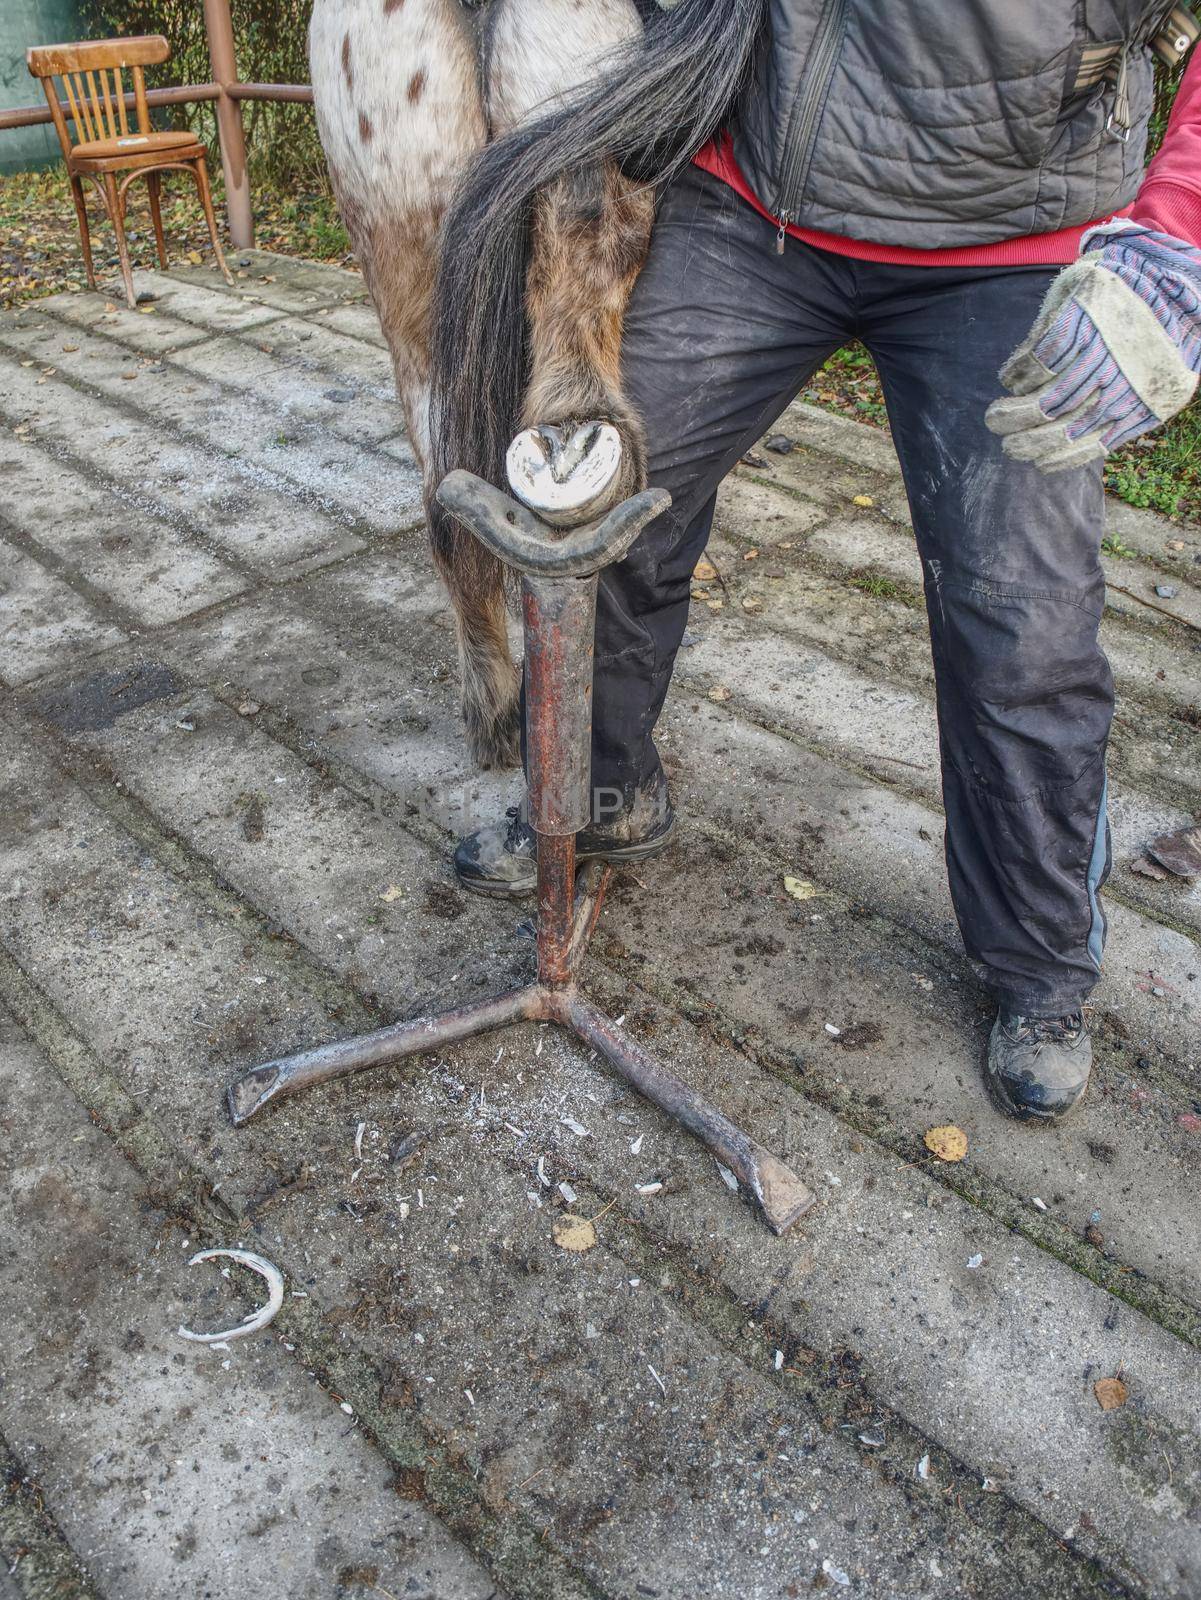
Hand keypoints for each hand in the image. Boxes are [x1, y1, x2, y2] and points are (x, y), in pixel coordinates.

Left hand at [985, 222, 1200, 471]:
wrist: (1186, 293)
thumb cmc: (1120, 287)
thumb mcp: (1081, 281)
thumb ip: (1049, 319)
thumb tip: (1021, 368)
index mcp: (1091, 321)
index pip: (1039, 363)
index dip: (1017, 376)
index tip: (1008, 380)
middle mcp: (1109, 359)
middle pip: (1047, 404)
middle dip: (1012, 419)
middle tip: (993, 421)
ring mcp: (1128, 389)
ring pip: (1069, 431)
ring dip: (1032, 444)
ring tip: (1011, 447)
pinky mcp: (1144, 411)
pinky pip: (1099, 445)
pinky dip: (1066, 459)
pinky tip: (1043, 463)